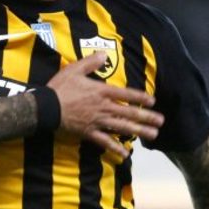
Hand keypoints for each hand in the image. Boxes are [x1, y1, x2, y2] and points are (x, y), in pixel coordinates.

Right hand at [46, 54, 162, 158]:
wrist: (47, 107)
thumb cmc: (60, 87)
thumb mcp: (74, 69)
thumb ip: (91, 63)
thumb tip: (104, 55)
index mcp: (102, 91)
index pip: (126, 94)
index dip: (140, 98)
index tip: (153, 101)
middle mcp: (104, 107)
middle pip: (129, 113)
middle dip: (146, 117)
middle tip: (161, 121)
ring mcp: (98, 121)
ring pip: (122, 127)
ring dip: (139, 131)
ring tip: (153, 135)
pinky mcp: (89, 133)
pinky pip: (105, 142)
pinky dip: (115, 148)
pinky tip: (126, 154)